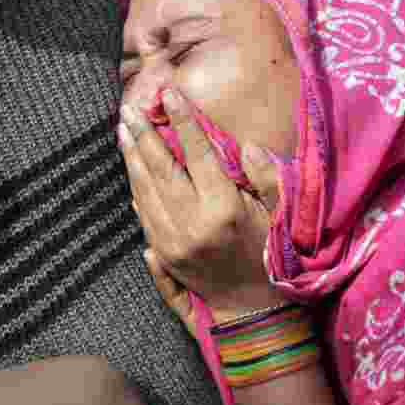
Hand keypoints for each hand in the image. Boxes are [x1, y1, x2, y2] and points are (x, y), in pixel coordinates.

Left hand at [118, 88, 284, 324]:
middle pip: (160, 169)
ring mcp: (172, 240)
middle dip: (144, 135)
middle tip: (130, 108)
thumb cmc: (272, 256)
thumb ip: (267, 176)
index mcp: (223, 209)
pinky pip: (142, 213)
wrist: (253, 310)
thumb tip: (246, 145)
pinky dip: (135, 187)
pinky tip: (130, 166)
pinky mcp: (162, 253)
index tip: (169, 94)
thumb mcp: (280, 215)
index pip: (198, 154)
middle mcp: (192, 223)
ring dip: (132, 157)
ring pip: (144, 190)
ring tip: (123, 130)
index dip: (182, 121)